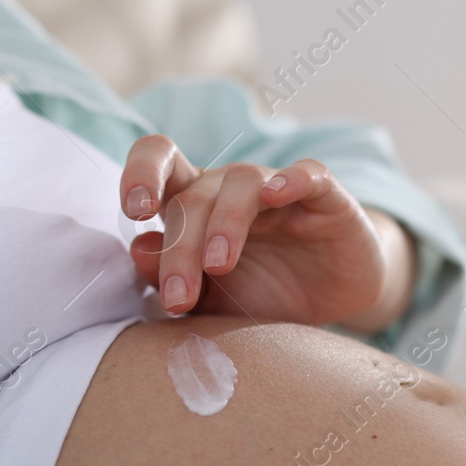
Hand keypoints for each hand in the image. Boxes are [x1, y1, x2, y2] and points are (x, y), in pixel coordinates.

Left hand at [119, 135, 413, 327]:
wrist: (332, 303)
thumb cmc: (263, 295)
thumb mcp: (210, 300)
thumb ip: (170, 278)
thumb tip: (137, 248)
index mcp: (194, 205)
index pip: (159, 163)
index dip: (140, 174)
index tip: (133, 212)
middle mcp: (229, 188)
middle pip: (193, 197)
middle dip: (179, 248)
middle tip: (178, 299)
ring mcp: (277, 189)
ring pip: (242, 182)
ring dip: (224, 223)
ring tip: (218, 266)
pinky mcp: (324, 197)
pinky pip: (308, 175)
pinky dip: (292, 179)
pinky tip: (277, 195)